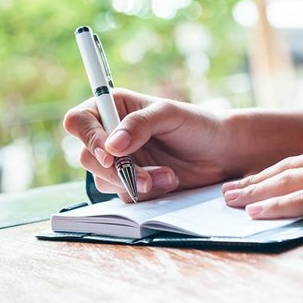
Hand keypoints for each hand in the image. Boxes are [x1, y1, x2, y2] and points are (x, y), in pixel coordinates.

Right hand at [63, 88, 230, 202]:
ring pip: (103, 180)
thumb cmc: (198, 125)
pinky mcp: (132, 183)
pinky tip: (170, 182)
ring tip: (168, 176)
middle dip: (116, 170)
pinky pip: (124, 195)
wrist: (223, 153)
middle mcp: (111, 134)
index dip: (89, 138)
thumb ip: (139, 124)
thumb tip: (112, 144)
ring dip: (134, 183)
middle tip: (143, 177)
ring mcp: (120, 161)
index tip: (111, 154)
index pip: (80, 121)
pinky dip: (146, 193)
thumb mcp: (170, 114)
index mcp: (114, 107)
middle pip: (87, 156)